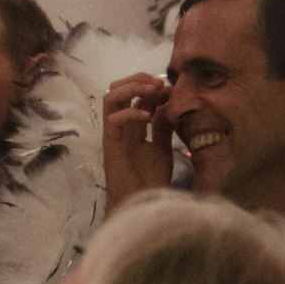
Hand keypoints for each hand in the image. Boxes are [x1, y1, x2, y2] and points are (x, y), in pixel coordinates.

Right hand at [100, 72, 175, 213]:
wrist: (142, 203)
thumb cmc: (150, 181)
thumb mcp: (162, 149)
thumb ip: (162, 129)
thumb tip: (166, 106)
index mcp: (132, 127)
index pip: (137, 97)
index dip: (154, 88)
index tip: (174, 89)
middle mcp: (120, 126)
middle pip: (118, 90)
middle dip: (138, 80)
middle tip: (160, 84)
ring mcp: (113, 134)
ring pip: (111, 97)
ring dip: (132, 88)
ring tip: (153, 90)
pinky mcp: (111, 144)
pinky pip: (113, 119)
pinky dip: (131, 112)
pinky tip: (148, 117)